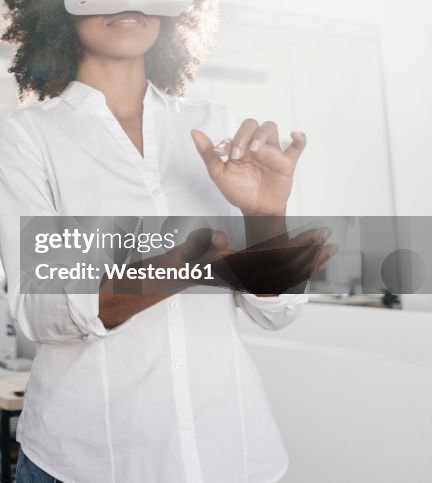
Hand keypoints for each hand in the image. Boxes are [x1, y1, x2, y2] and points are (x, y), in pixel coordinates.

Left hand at [191, 120, 305, 216]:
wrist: (255, 209)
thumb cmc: (238, 190)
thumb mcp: (218, 173)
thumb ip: (207, 153)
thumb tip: (194, 132)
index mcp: (240, 147)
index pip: (236, 133)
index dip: (229, 140)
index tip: (221, 153)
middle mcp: (255, 146)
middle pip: (253, 125)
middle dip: (244, 135)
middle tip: (238, 154)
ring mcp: (272, 152)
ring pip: (271, 128)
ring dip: (262, 135)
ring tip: (256, 150)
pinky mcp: (286, 162)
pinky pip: (298, 146)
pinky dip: (299, 138)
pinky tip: (294, 134)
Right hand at [206, 227, 337, 294]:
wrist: (186, 270)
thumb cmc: (193, 256)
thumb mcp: (197, 244)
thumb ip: (210, 241)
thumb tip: (222, 240)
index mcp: (243, 271)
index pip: (280, 260)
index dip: (301, 246)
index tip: (316, 234)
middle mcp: (253, 279)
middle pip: (292, 270)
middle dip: (312, 252)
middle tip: (328, 235)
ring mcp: (256, 280)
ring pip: (292, 276)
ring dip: (312, 262)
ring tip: (329, 248)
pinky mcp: (258, 278)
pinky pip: (286, 277)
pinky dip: (303, 269)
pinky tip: (314, 260)